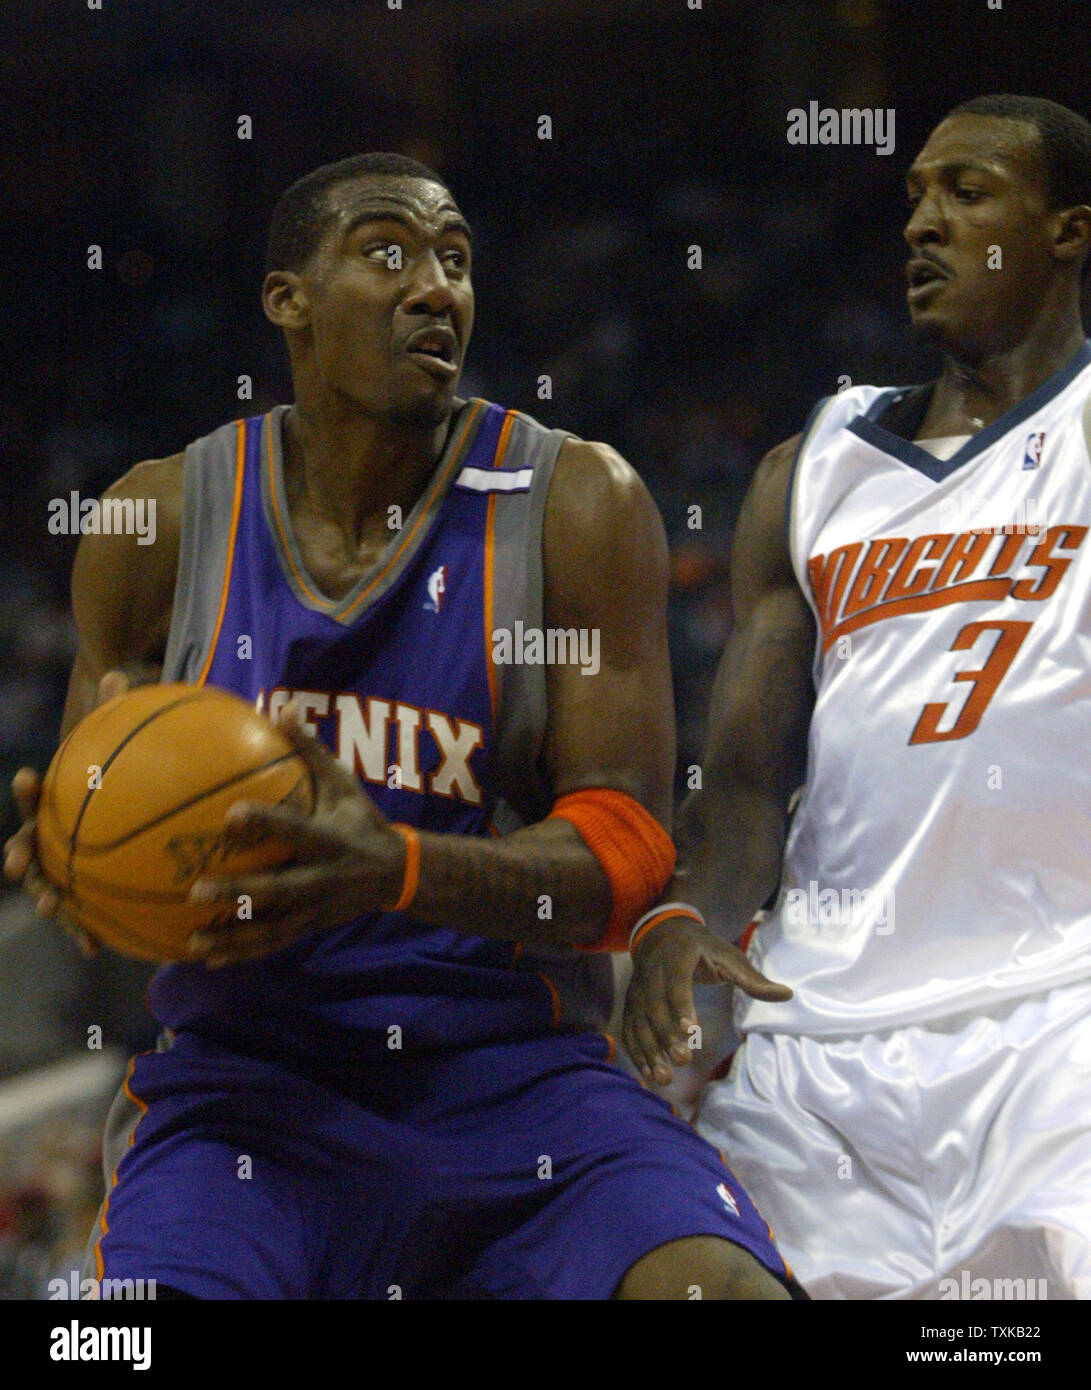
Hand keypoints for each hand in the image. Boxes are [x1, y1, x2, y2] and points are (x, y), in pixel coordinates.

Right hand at [3, 670, 130, 956]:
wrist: (129, 811)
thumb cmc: (119, 775)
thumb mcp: (120, 746)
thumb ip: (115, 713)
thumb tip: (117, 671)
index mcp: (56, 804)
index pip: (35, 794)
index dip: (29, 788)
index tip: (27, 776)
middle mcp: (53, 838)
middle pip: (29, 846)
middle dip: (21, 854)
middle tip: (16, 861)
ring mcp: (67, 869)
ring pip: (50, 886)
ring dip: (49, 899)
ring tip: (53, 907)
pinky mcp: (89, 895)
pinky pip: (88, 915)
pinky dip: (89, 930)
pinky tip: (98, 948)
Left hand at [185, 703, 405, 966]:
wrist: (397, 873)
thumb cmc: (360, 821)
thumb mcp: (344, 784)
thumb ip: (310, 751)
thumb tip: (280, 708)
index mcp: (329, 840)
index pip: (296, 830)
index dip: (266, 823)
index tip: (231, 815)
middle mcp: (321, 879)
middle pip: (279, 891)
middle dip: (240, 894)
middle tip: (196, 891)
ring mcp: (315, 909)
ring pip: (272, 929)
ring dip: (233, 937)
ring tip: (193, 943)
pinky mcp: (309, 927)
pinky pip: (272, 944)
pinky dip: (241, 952)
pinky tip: (207, 958)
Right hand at [622, 914, 790, 1085]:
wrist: (663, 933)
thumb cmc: (702, 949)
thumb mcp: (728, 956)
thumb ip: (753, 979)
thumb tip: (787, 995)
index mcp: (678, 954)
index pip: (676, 981)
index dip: (681, 1004)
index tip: (691, 1030)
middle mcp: (651, 970)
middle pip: (655, 1005)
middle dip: (667, 1035)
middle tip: (684, 1060)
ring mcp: (638, 988)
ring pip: (639, 1021)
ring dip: (650, 1050)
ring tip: (664, 1077)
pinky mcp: (631, 1003)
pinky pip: (629, 1029)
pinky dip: (637, 1052)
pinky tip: (648, 1073)